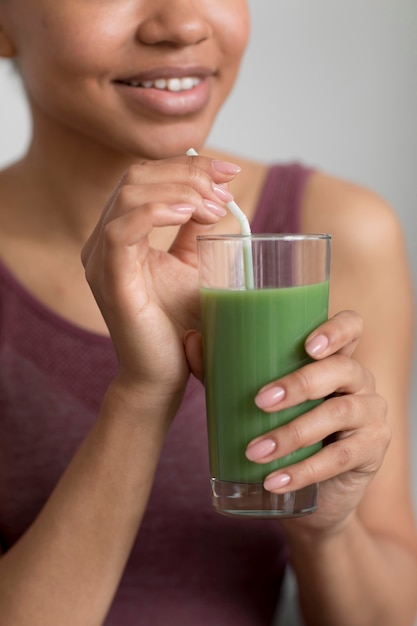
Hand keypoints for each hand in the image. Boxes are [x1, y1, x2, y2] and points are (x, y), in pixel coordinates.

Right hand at [81, 155, 239, 395]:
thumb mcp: (192, 266)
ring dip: (178, 190)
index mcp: (122, 234)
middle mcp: (104, 241)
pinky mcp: (109, 279)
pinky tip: (188, 212)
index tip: (228, 172)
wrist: (163, 376)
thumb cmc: (177, 326)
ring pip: (129, 195)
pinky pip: (120, 230)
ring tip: (212, 206)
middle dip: (187, 174)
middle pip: (137, 177)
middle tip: (224, 192)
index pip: (146, 178)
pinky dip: (156, 212)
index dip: (187, 165)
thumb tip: (215, 195)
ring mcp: (101, 260)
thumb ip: (194, 230)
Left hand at [245, 310, 389, 532]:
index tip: (307, 345)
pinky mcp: (373, 450)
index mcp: (334, 357)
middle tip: (260, 401)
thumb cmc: (282, 430)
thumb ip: (227, 370)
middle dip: (300, 383)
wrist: (307, 493)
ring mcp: (371, 414)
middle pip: (342, 369)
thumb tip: (191, 340)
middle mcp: (359, 380)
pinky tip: (275, 481)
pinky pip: (341, 458)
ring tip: (256, 451)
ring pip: (338, 413)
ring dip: (293, 433)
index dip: (336, 330)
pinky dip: (304, 471)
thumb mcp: (257, 398)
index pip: (352, 326)